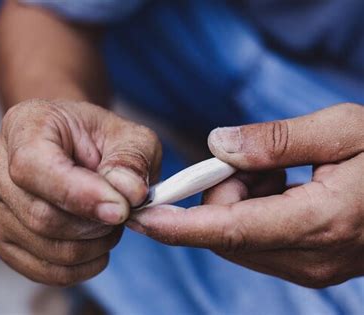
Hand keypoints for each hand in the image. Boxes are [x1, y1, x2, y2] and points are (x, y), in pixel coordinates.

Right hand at [0, 99, 160, 285]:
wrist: (74, 148)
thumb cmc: (98, 140)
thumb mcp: (128, 136)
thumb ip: (132, 159)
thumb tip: (128, 192)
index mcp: (23, 126)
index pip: (33, 166)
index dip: (79, 194)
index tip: (120, 209)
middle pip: (41, 216)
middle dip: (95, 225)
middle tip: (123, 213)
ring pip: (45, 248)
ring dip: (92, 246)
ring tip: (109, 224)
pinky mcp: (1, 239)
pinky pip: (41, 269)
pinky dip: (79, 267)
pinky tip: (96, 247)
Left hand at [128, 103, 363, 287]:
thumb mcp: (344, 129)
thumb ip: (276, 140)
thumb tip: (217, 144)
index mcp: (322, 221)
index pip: (232, 230)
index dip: (182, 226)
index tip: (142, 218)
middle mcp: (311, 258)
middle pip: (228, 233)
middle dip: (221, 195)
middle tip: (251, 162)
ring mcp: (311, 266)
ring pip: (238, 238)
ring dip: (240, 201)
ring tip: (278, 172)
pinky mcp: (308, 264)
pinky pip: (255, 241)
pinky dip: (253, 210)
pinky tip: (283, 188)